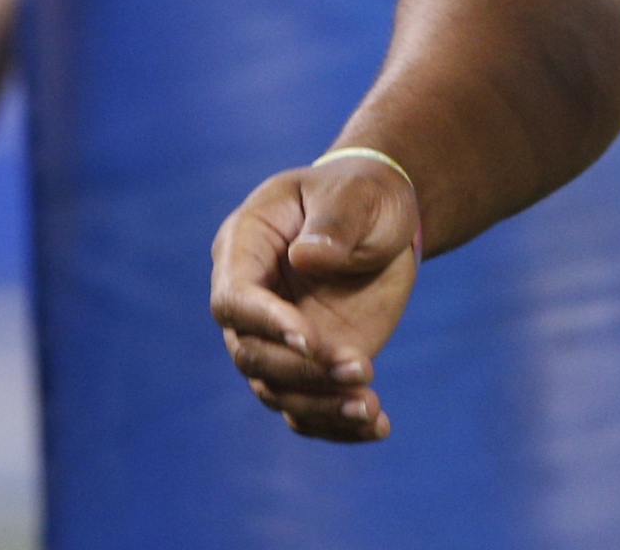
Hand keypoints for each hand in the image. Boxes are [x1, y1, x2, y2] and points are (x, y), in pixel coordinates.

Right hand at [209, 155, 419, 441]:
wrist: (383, 216)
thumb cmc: (363, 193)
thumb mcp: (357, 194)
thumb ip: (334, 222)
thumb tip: (305, 258)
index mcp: (245, 246)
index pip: (235, 297)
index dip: (266, 322)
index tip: (309, 338)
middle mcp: (250, 301)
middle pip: (251, 353)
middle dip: (302, 369)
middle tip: (361, 368)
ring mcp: (276, 338)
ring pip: (276, 389)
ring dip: (321, 405)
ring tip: (370, 409)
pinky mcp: (307, 364)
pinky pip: (308, 406)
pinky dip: (337, 424)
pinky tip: (377, 427)